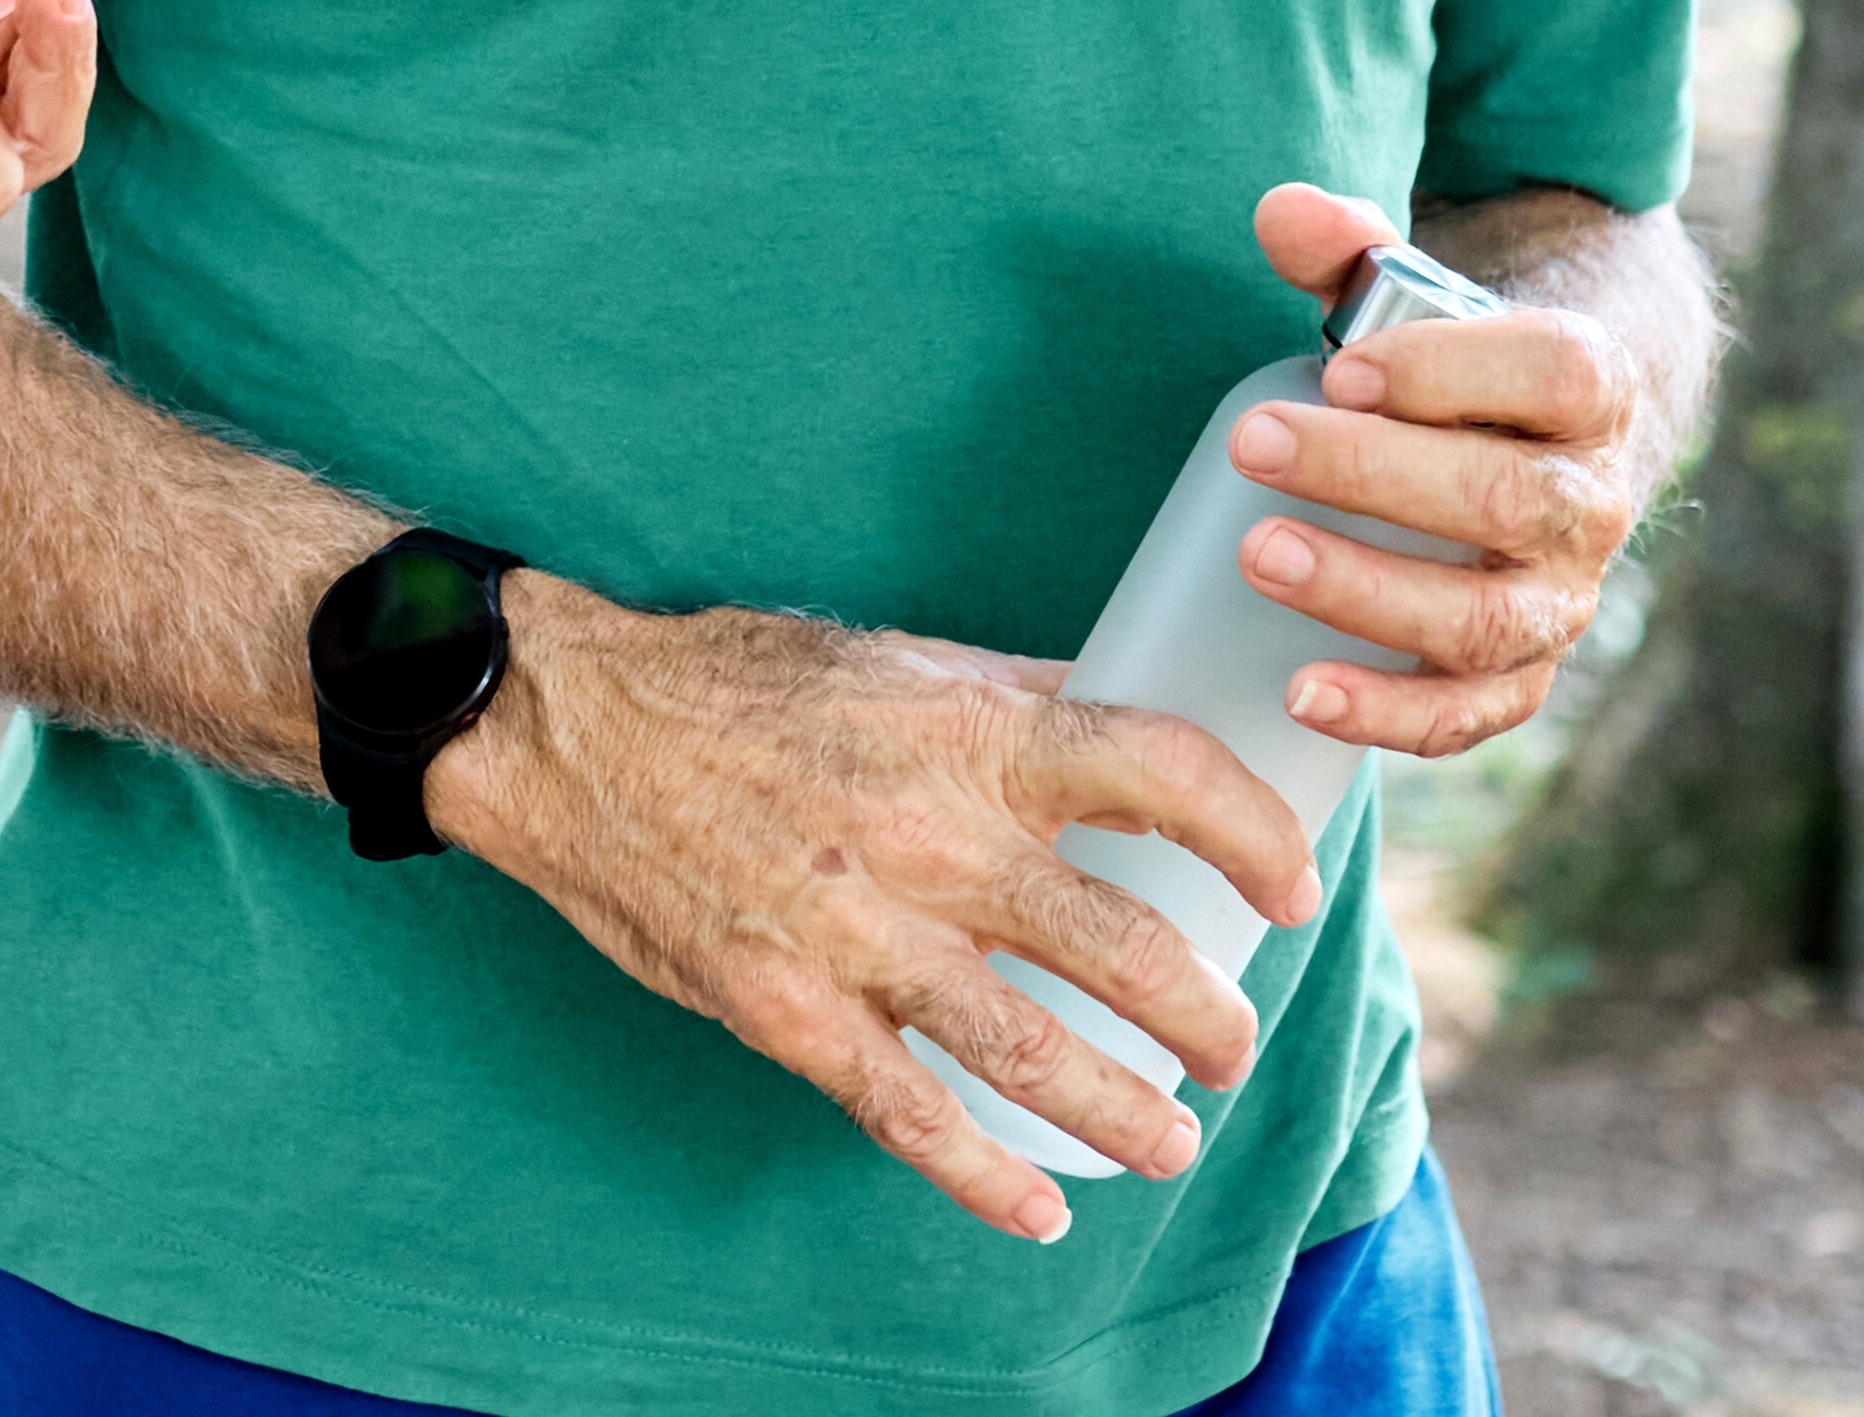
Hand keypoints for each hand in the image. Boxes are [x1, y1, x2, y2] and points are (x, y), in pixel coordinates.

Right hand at [421, 584, 1320, 1242]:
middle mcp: (927, 835)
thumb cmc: (734, 684)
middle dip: (1201, 1010)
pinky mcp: (785, 1006)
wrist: (569, 731)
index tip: (1294, 885)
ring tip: (1174, 1137)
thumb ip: (1016, 695)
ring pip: (1027, 1044)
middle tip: (1231, 1043)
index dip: (1250, 834)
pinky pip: (905, 1110)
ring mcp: (854, 930)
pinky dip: (982, 1172)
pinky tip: (1038, 1206)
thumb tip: (1130, 716)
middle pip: (1116, 939)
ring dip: (1121, 1104)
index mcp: (969, 733)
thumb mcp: (892, 658)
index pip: (1158, 774)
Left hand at [1228, 184, 1679, 759]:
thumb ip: (1351, 247)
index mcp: (1591, 389)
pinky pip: (1469, 713)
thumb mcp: (1416, 291)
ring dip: (1368, 592)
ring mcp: (1563, 599)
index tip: (1340, 371)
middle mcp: (1593, 501)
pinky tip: (1301, 693)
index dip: (1448, 375)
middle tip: (1255, 446)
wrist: (1534, 446)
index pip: (1550, 375)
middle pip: (1503, 499)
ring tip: (1261, 555)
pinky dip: (1389, 716)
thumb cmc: (1454, 362)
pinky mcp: (1521, 675)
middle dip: (1371, 474)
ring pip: (1486, 618)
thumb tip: (1280, 212)